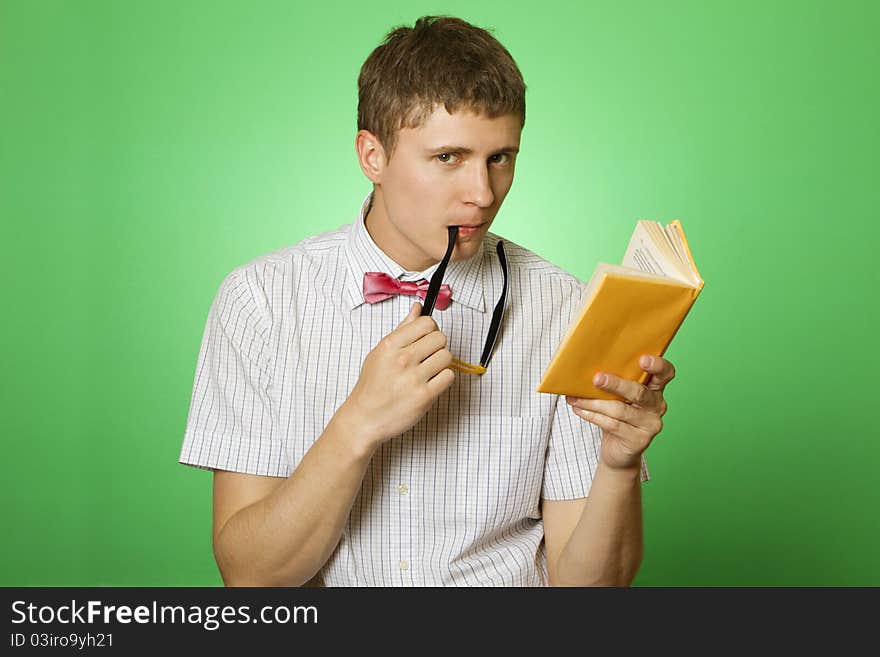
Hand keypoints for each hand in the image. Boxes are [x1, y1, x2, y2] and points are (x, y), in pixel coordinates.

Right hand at [342, 302, 454, 445]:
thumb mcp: (380, 352)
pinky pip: (448, 376)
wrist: (364, 418)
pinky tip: (431, 383)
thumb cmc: (372, 386)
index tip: (426, 338)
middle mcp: (402, 359)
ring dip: (442, 363)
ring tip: (429, 371)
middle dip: (437, 346)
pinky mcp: (424, 396)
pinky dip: (443, 379)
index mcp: (390, 345)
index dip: (430, 330)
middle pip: (440, 338)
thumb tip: (417, 309)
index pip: (426, 323)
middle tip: (427, 357)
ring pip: (447, 356)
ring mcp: (413, 378)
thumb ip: (402, 330)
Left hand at [565, 355, 675, 471]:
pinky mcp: (639, 441)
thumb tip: (584, 367)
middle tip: (596, 378)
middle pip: (639, 392)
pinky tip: (579, 410)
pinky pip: (612, 425)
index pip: (665, 373)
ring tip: (575, 398)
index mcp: (655, 389)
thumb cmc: (616, 416)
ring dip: (594, 402)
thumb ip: (614, 383)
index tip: (643, 359)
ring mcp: (650, 425)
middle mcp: (657, 406)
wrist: (618, 452)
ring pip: (620, 410)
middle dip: (616, 384)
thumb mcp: (618, 397)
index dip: (658, 365)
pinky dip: (592, 416)